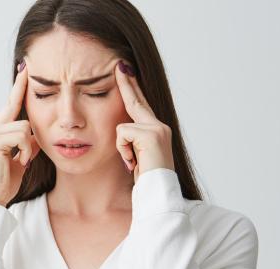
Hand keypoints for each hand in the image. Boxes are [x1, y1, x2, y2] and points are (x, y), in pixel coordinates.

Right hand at [0, 57, 40, 206]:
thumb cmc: (5, 181)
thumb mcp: (22, 158)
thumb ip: (28, 143)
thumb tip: (38, 134)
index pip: (10, 105)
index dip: (18, 89)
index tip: (25, 70)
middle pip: (15, 106)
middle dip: (21, 87)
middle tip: (28, 66)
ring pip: (24, 125)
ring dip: (30, 145)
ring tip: (23, 160)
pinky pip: (22, 135)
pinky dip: (27, 150)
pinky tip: (21, 161)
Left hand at [114, 60, 174, 183]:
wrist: (158, 193)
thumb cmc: (145, 180)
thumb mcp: (134, 157)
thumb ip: (130, 141)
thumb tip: (121, 131)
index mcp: (154, 130)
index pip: (139, 105)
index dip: (131, 88)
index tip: (124, 70)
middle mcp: (159, 126)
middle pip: (136, 101)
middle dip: (126, 82)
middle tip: (119, 64)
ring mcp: (157, 128)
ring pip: (121, 127)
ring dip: (121, 149)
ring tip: (133, 162)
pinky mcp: (152, 134)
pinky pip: (122, 135)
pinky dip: (123, 151)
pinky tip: (133, 162)